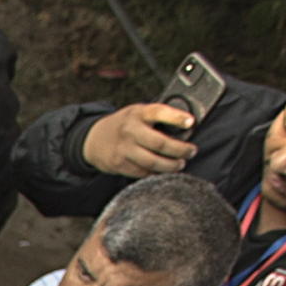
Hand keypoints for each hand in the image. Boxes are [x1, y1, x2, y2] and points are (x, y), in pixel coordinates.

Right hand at [83, 99, 198, 178]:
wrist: (94, 139)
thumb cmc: (124, 124)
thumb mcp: (138, 112)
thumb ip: (156, 117)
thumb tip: (185, 127)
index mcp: (138, 113)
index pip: (159, 112)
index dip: (176, 117)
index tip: (191, 122)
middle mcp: (130, 130)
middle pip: (160, 143)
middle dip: (180, 150)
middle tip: (191, 152)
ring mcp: (123, 149)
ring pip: (153, 162)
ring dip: (171, 165)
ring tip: (180, 164)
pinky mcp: (119, 164)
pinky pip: (142, 172)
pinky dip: (155, 173)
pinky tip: (162, 170)